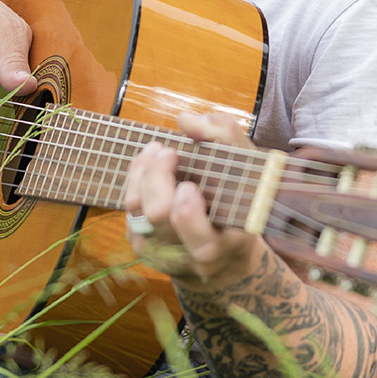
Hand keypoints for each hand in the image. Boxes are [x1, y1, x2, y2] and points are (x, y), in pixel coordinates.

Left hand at [119, 110, 263, 289]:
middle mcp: (192, 257)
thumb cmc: (239, 203)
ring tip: (158, 151)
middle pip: (159, 215)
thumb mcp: (248, 170)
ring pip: (137, 211)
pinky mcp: (143, 247)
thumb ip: (224, 138)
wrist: (224, 254)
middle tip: (170, 152)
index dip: (189, 216)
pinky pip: (128, 211)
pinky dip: (135, 181)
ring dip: (142, 172)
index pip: (203, 244)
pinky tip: (149, 167)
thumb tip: (186, 120)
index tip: (189, 187)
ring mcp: (164, 254)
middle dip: (157, 176)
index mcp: (227, 245)